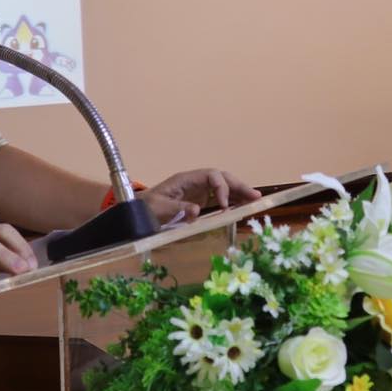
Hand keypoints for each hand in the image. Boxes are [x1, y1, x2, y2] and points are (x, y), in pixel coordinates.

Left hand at [142, 169, 262, 222]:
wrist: (135, 213)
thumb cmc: (144, 209)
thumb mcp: (158, 209)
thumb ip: (177, 209)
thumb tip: (197, 210)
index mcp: (185, 179)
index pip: (211, 176)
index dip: (221, 188)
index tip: (224, 206)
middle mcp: (194, 182)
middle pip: (221, 178)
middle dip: (239, 186)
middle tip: (256, 197)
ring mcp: (197, 191)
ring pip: (223, 187)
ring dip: (239, 193)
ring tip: (256, 201)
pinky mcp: (198, 201)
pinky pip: (218, 198)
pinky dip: (231, 201)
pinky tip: (242, 207)